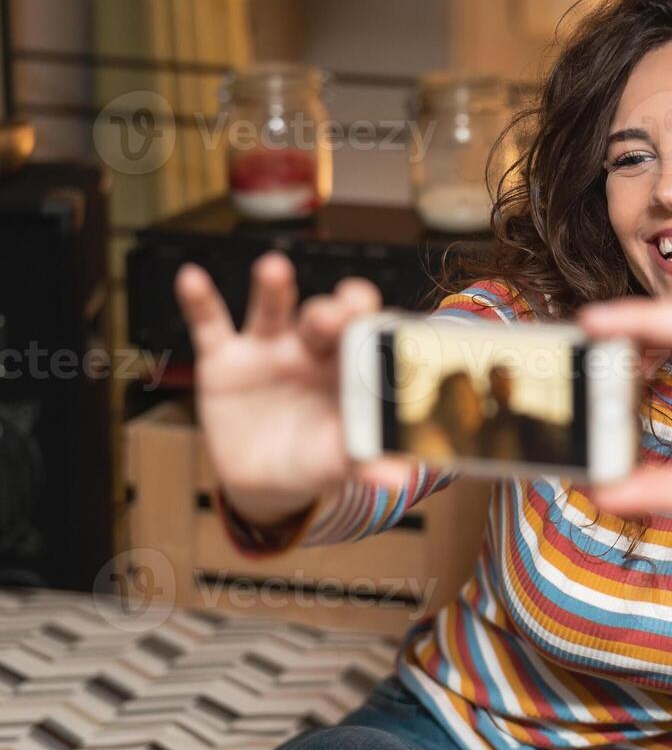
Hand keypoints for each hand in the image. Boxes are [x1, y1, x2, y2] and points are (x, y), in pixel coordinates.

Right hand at [175, 252, 412, 524]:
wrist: (264, 480)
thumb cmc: (315, 459)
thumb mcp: (338, 462)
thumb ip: (367, 463)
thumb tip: (402, 481)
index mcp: (348, 367)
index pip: (365, 334)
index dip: (373, 323)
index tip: (381, 320)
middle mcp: (311, 349)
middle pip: (323, 318)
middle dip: (331, 311)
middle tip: (339, 310)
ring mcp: (267, 349)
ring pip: (272, 310)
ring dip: (273, 287)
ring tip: (274, 268)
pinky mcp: (223, 358)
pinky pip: (210, 325)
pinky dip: (199, 301)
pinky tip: (191, 279)